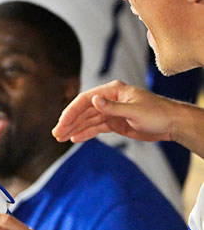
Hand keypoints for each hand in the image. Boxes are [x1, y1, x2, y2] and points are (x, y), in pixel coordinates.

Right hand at [52, 80, 181, 143]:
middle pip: (83, 110)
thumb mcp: (134, 111)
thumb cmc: (158, 114)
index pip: (86, 99)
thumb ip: (113, 107)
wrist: (172, 124)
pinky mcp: (114, 123)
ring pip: (87, 120)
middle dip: (69, 122)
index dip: (72, 111)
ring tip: (61, 137)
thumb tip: (93, 100)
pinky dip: (85, 133)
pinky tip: (75, 138)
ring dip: (74, 128)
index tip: (62, 123)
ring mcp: (111, 112)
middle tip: (57, 134)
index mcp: (113, 91)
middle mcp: (109, 100)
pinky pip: (95, 128)